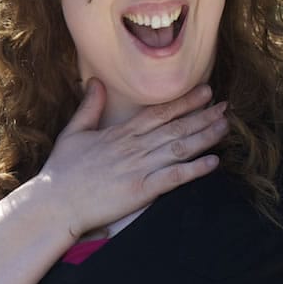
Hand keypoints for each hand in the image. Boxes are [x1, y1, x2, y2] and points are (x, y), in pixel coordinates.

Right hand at [37, 81, 228, 237]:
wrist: (55, 202)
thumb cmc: (62, 170)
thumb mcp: (74, 132)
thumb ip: (89, 107)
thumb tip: (95, 81)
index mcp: (120, 133)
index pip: (159, 112)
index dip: (185, 102)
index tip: (206, 92)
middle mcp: (134, 147)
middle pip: (176, 127)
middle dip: (203, 116)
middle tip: (226, 108)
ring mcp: (139, 168)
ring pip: (180, 148)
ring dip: (205, 137)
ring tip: (225, 128)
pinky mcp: (141, 191)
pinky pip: (174, 177)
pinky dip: (195, 169)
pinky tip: (213, 163)